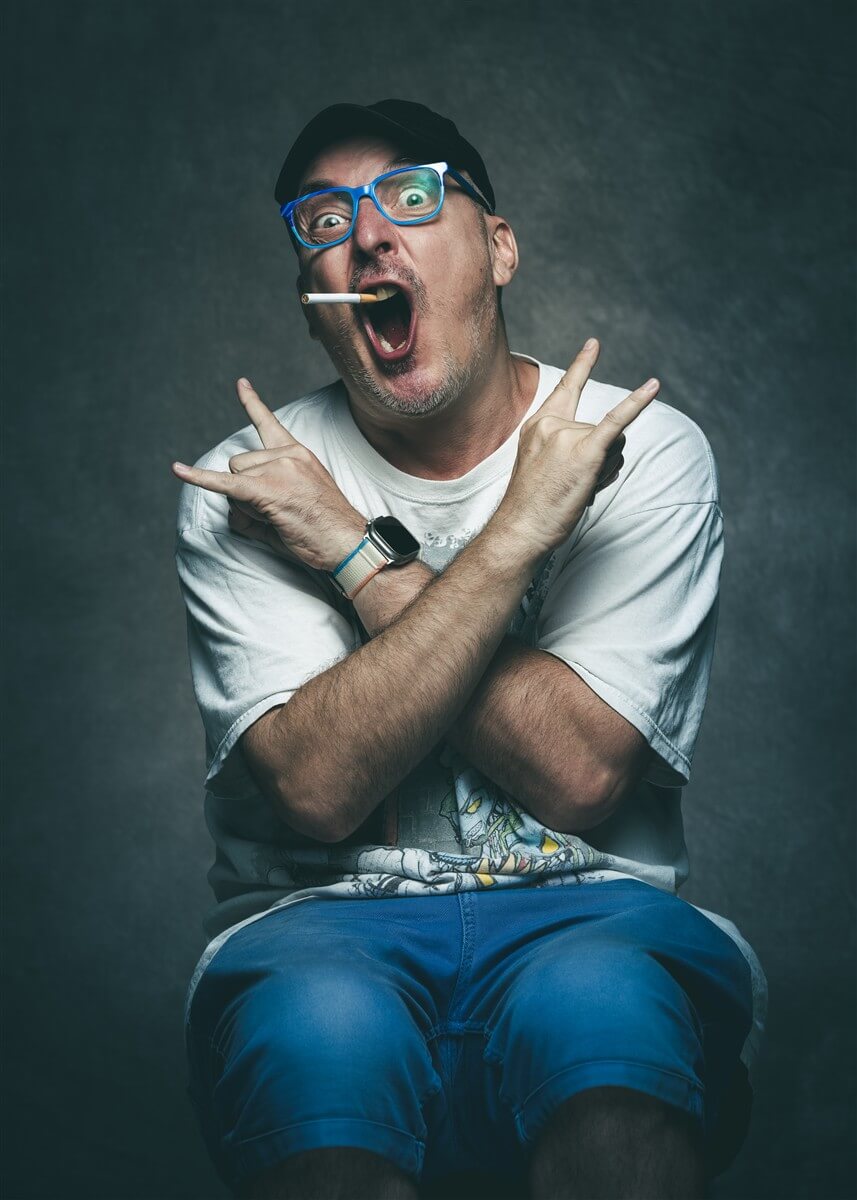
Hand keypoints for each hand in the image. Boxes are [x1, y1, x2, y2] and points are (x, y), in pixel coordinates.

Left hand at [171, 379, 366, 571]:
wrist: (347, 542)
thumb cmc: (325, 530)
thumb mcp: (294, 504)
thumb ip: (260, 501)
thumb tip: (233, 511)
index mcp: (298, 453)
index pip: (269, 423)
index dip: (252, 403)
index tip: (240, 384)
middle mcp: (287, 455)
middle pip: (239, 463)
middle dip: (244, 488)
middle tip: (271, 512)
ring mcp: (277, 470)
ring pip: (233, 477)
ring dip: (243, 501)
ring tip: (273, 518)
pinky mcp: (266, 491)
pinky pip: (224, 483)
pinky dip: (199, 478)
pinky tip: (178, 470)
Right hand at [493, 338, 658, 555]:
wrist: (521, 528)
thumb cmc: (533, 506)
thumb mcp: (542, 467)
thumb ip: (570, 449)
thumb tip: (610, 449)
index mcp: (538, 426)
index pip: (565, 389)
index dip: (582, 366)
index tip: (595, 344)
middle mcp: (552, 425)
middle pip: (603, 429)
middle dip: (603, 459)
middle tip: (576, 485)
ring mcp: (567, 436)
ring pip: (615, 444)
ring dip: (609, 469)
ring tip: (581, 489)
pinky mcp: (585, 452)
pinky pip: (616, 422)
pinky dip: (637, 404)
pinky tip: (652, 387)